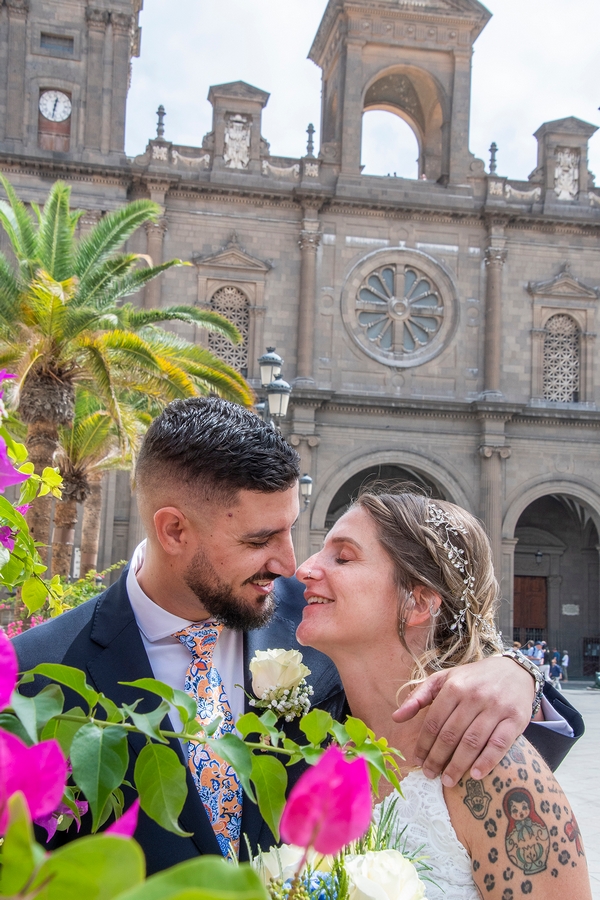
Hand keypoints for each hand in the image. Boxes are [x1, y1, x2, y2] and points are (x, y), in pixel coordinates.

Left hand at [393, 656, 534, 786]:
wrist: (515, 671)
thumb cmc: (474, 679)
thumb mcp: (444, 679)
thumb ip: (419, 697)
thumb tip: (396, 718)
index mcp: (454, 686)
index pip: (433, 721)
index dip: (424, 744)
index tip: (418, 761)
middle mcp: (474, 696)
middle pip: (451, 734)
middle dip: (438, 758)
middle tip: (430, 774)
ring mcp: (496, 708)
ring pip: (472, 742)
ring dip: (458, 765)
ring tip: (447, 780)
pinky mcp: (515, 719)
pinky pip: (499, 744)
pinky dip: (487, 761)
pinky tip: (475, 775)